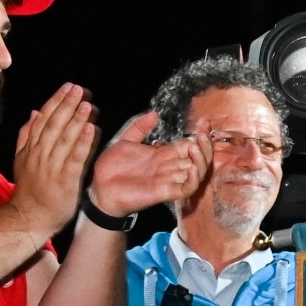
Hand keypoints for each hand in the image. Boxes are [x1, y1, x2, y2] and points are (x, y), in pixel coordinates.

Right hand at [11, 83, 97, 237]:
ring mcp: (52, 167)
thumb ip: (26, 136)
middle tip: (79, 89)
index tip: (68, 87)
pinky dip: (82, 143)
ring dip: (76, 120)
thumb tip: (33, 112)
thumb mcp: (22, 160)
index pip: (43, 119)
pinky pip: (75, 159)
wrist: (29, 217)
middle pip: (54, 124)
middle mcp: (41, 154)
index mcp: (31, 148)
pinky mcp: (65, 180)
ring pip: (64, 139)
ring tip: (87, 104)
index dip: (56, 101)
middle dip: (67, 105)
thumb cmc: (30, 190)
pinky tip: (91, 130)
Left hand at [87, 111, 211, 217]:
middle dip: (205, 145)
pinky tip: (192, 168)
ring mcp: (169, 180)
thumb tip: (154, 113)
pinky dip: (194, 179)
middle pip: (198, 157)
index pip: (189, 144)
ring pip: (197, 172)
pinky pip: (187, 188)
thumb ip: (139, 127)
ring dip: (201, 160)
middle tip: (203, 134)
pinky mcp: (164, 192)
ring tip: (195, 147)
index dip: (199, 135)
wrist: (100, 189)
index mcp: (162, 154)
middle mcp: (169, 167)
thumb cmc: (111, 168)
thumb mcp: (125, 141)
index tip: (204, 122)